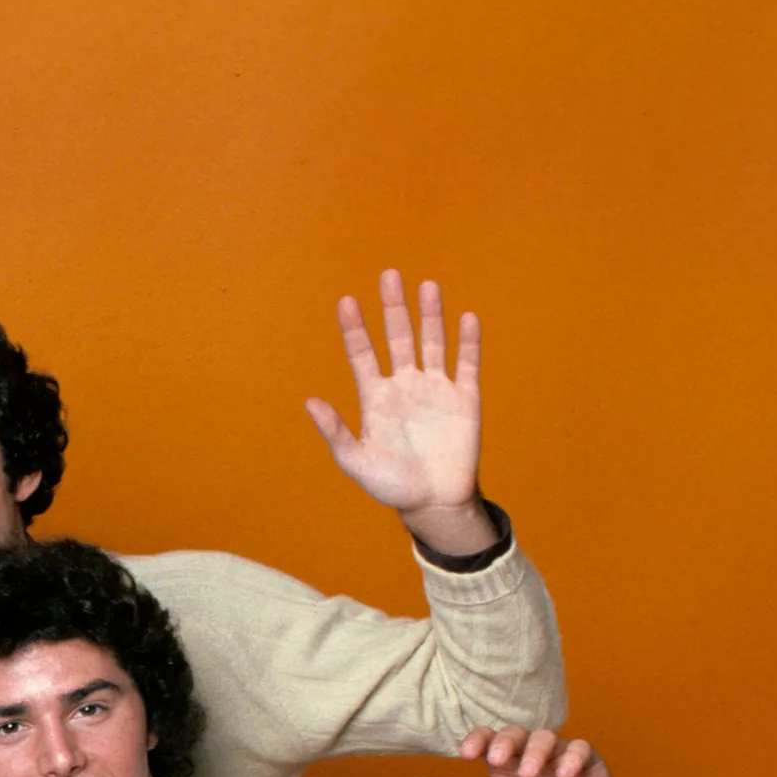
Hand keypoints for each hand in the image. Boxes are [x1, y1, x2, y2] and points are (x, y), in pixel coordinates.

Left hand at [304, 271, 495, 553]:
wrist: (434, 502)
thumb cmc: (392, 485)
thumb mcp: (356, 461)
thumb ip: (335, 432)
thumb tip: (309, 401)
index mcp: (376, 397)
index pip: (362, 353)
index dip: (355, 328)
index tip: (346, 302)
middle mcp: (405, 385)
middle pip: (398, 337)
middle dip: (394, 308)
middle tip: (390, 275)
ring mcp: (436, 389)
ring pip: (432, 342)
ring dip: (430, 316)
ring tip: (427, 286)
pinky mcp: (465, 399)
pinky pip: (467, 364)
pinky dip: (468, 342)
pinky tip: (467, 319)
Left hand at [414, 727, 629, 776]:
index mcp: (505, 766)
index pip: (488, 739)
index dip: (477, 738)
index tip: (466, 753)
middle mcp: (530, 756)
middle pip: (515, 733)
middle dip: (505, 742)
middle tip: (496, 760)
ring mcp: (560, 757)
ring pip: (547, 737)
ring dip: (535, 751)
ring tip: (529, 773)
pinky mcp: (589, 765)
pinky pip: (582, 749)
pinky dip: (572, 758)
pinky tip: (565, 775)